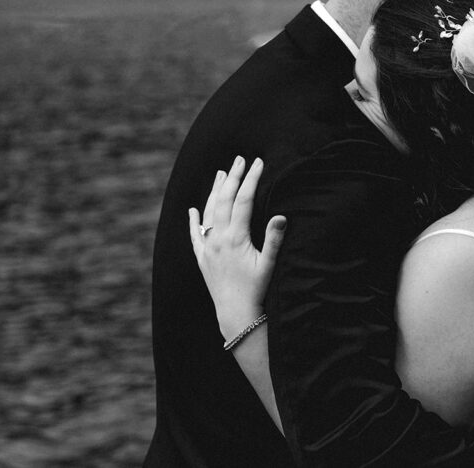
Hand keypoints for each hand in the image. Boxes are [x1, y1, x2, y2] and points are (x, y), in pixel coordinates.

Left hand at [188, 156, 286, 337]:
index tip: (258, 162)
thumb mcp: (269, 264)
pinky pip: (194, 235)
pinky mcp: (202, 259)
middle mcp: (218, 240)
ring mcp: (208, 248)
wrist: (235, 314)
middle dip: (233, 177)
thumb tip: (280, 216)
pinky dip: (193, 221)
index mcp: (235, 238)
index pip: (243, 200)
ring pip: (209, 212)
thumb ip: (274, 239)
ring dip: (215, 191)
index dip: (251, 179)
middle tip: (240, 159)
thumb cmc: (256, 290)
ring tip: (221, 173)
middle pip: (224, 200)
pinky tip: (192, 210)